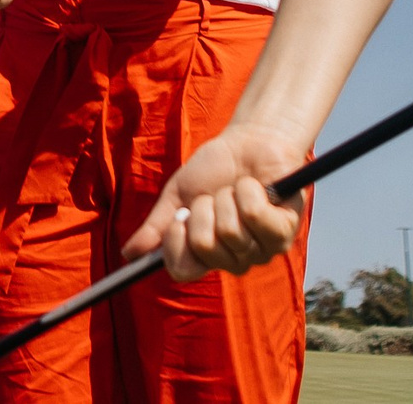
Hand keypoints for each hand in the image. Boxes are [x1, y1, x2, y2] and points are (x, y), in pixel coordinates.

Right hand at [124, 122, 308, 280]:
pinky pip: (257, 217)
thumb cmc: (214, 170)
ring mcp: (261, 249)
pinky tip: (256, 187)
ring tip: (237, 189)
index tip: (180, 216)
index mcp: (206, 255)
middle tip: (214, 196)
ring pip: (231, 231)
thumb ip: (157, 226)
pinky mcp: (284, 231)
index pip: (182, 270)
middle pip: (205, 246)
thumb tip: (128, 253)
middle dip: (203, 209)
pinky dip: (249, 192)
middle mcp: (234, 259)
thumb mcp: (179, 196)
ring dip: (227, 197)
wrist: (249, 142)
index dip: (175, 242)